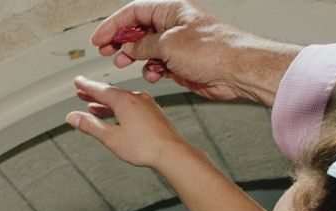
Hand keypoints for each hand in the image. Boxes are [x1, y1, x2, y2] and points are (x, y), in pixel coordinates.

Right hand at [67, 77, 189, 170]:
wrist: (170, 151)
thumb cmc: (144, 146)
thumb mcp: (110, 137)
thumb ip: (90, 126)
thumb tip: (73, 117)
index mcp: (125, 101)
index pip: (100, 89)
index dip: (86, 86)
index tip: (78, 81)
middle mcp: (136, 98)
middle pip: (110, 93)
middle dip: (94, 93)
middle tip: (82, 91)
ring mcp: (146, 104)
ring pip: (121, 100)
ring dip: (106, 102)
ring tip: (94, 106)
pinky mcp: (152, 112)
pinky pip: (131, 105)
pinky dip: (119, 108)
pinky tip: (116, 115)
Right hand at [90, 3, 291, 103]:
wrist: (236, 70)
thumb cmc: (214, 50)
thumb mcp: (168, 44)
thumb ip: (143, 45)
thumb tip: (130, 49)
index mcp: (172, 10)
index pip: (135, 11)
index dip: (114, 24)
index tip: (99, 39)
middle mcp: (174, 25)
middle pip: (138, 29)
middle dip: (121, 41)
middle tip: (107, 51)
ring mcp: (177, 44)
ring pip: (145, 49)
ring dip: (134, 58)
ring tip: (124, 64)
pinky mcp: (180, 62)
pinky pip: (156, 64)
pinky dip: (150, 70)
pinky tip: (152, 74)